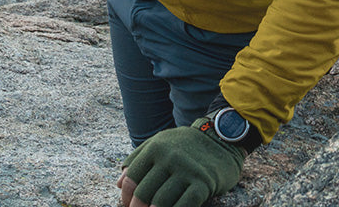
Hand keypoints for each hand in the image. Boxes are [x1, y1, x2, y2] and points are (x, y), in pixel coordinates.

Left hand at [117, 124, 243, 206]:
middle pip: (144, 192)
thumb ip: (137, 160)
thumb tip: (118, 183)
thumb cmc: (184, 145)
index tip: (128, 205)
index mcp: (155, 148)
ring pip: (161, 202)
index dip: (126, 196)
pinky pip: (184, 205)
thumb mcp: (159, 144)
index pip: (131, 177)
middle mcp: (168, 157)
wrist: (219, 138)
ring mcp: (186, 170)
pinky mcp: (203, 182)